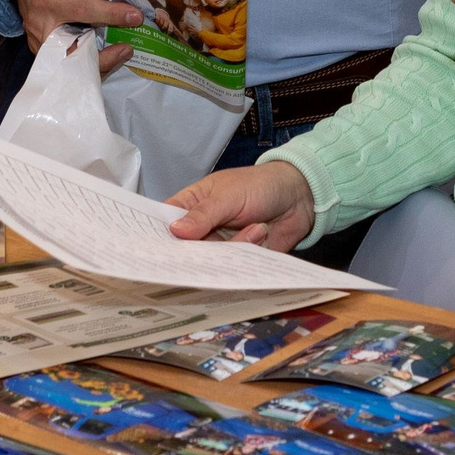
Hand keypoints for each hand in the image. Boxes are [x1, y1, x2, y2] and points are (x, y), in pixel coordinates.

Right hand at [6, 0, 138, 71]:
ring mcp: (41, 45)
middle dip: (105, 58)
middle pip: (76, 51)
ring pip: (73, 66)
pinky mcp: (44, 56)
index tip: (135, 17)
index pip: (83, 9)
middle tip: (127, 50)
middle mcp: (44, 26)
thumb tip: (127, 4)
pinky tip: (109, 59)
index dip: (111, 14)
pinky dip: (91, 66)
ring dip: (101, 64)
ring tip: (122, 54)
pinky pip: (69, 66)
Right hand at [166, 161, 315, 251]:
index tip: (156, 253)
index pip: (165, 224)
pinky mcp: (241, 260)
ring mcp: (221, 247)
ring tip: (257, 227)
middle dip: (199, 253)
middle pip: (187, 252)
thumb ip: (203, 214)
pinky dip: (249, 254)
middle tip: (213, 249)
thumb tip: (174, 231)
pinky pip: (235, 269)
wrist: (299, 196)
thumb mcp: (228, 195)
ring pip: (213, 262)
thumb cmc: (259, 185)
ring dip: (237, 246)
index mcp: (191, 206)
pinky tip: (262, 233)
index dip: (159, 239)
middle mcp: (202, 230)